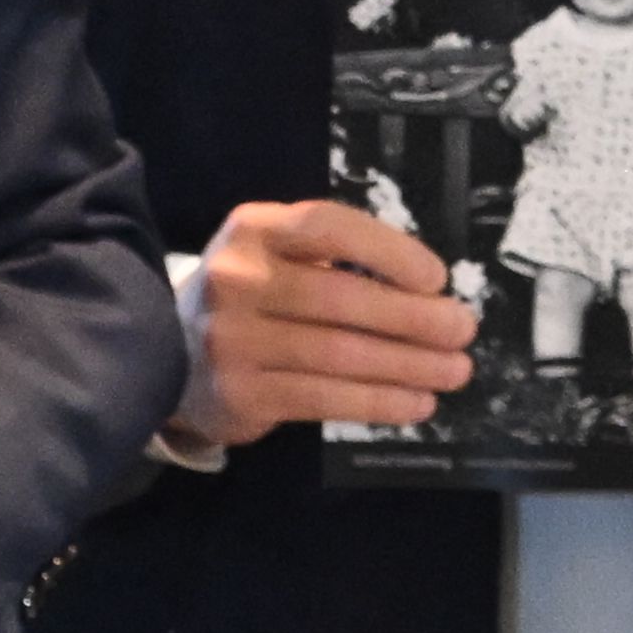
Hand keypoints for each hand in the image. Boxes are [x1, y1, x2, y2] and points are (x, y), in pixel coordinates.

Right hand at [177, 195, 479, 449]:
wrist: (169, 353)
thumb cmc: (251, 297)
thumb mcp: (276, 255)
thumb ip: (335, 260)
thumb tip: (429, 291)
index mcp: (254, 229)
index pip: (328, 228)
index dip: (388, 251)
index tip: (437, 278)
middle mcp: (237, 279)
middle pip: (341, 297)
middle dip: (413, 317)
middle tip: (463, 330)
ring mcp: (234, 340)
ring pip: (339, 354)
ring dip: (408, 365)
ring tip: (454, 371)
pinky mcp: (242, 394)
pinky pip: (324, 398)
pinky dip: (378, 402)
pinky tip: (417, 404)